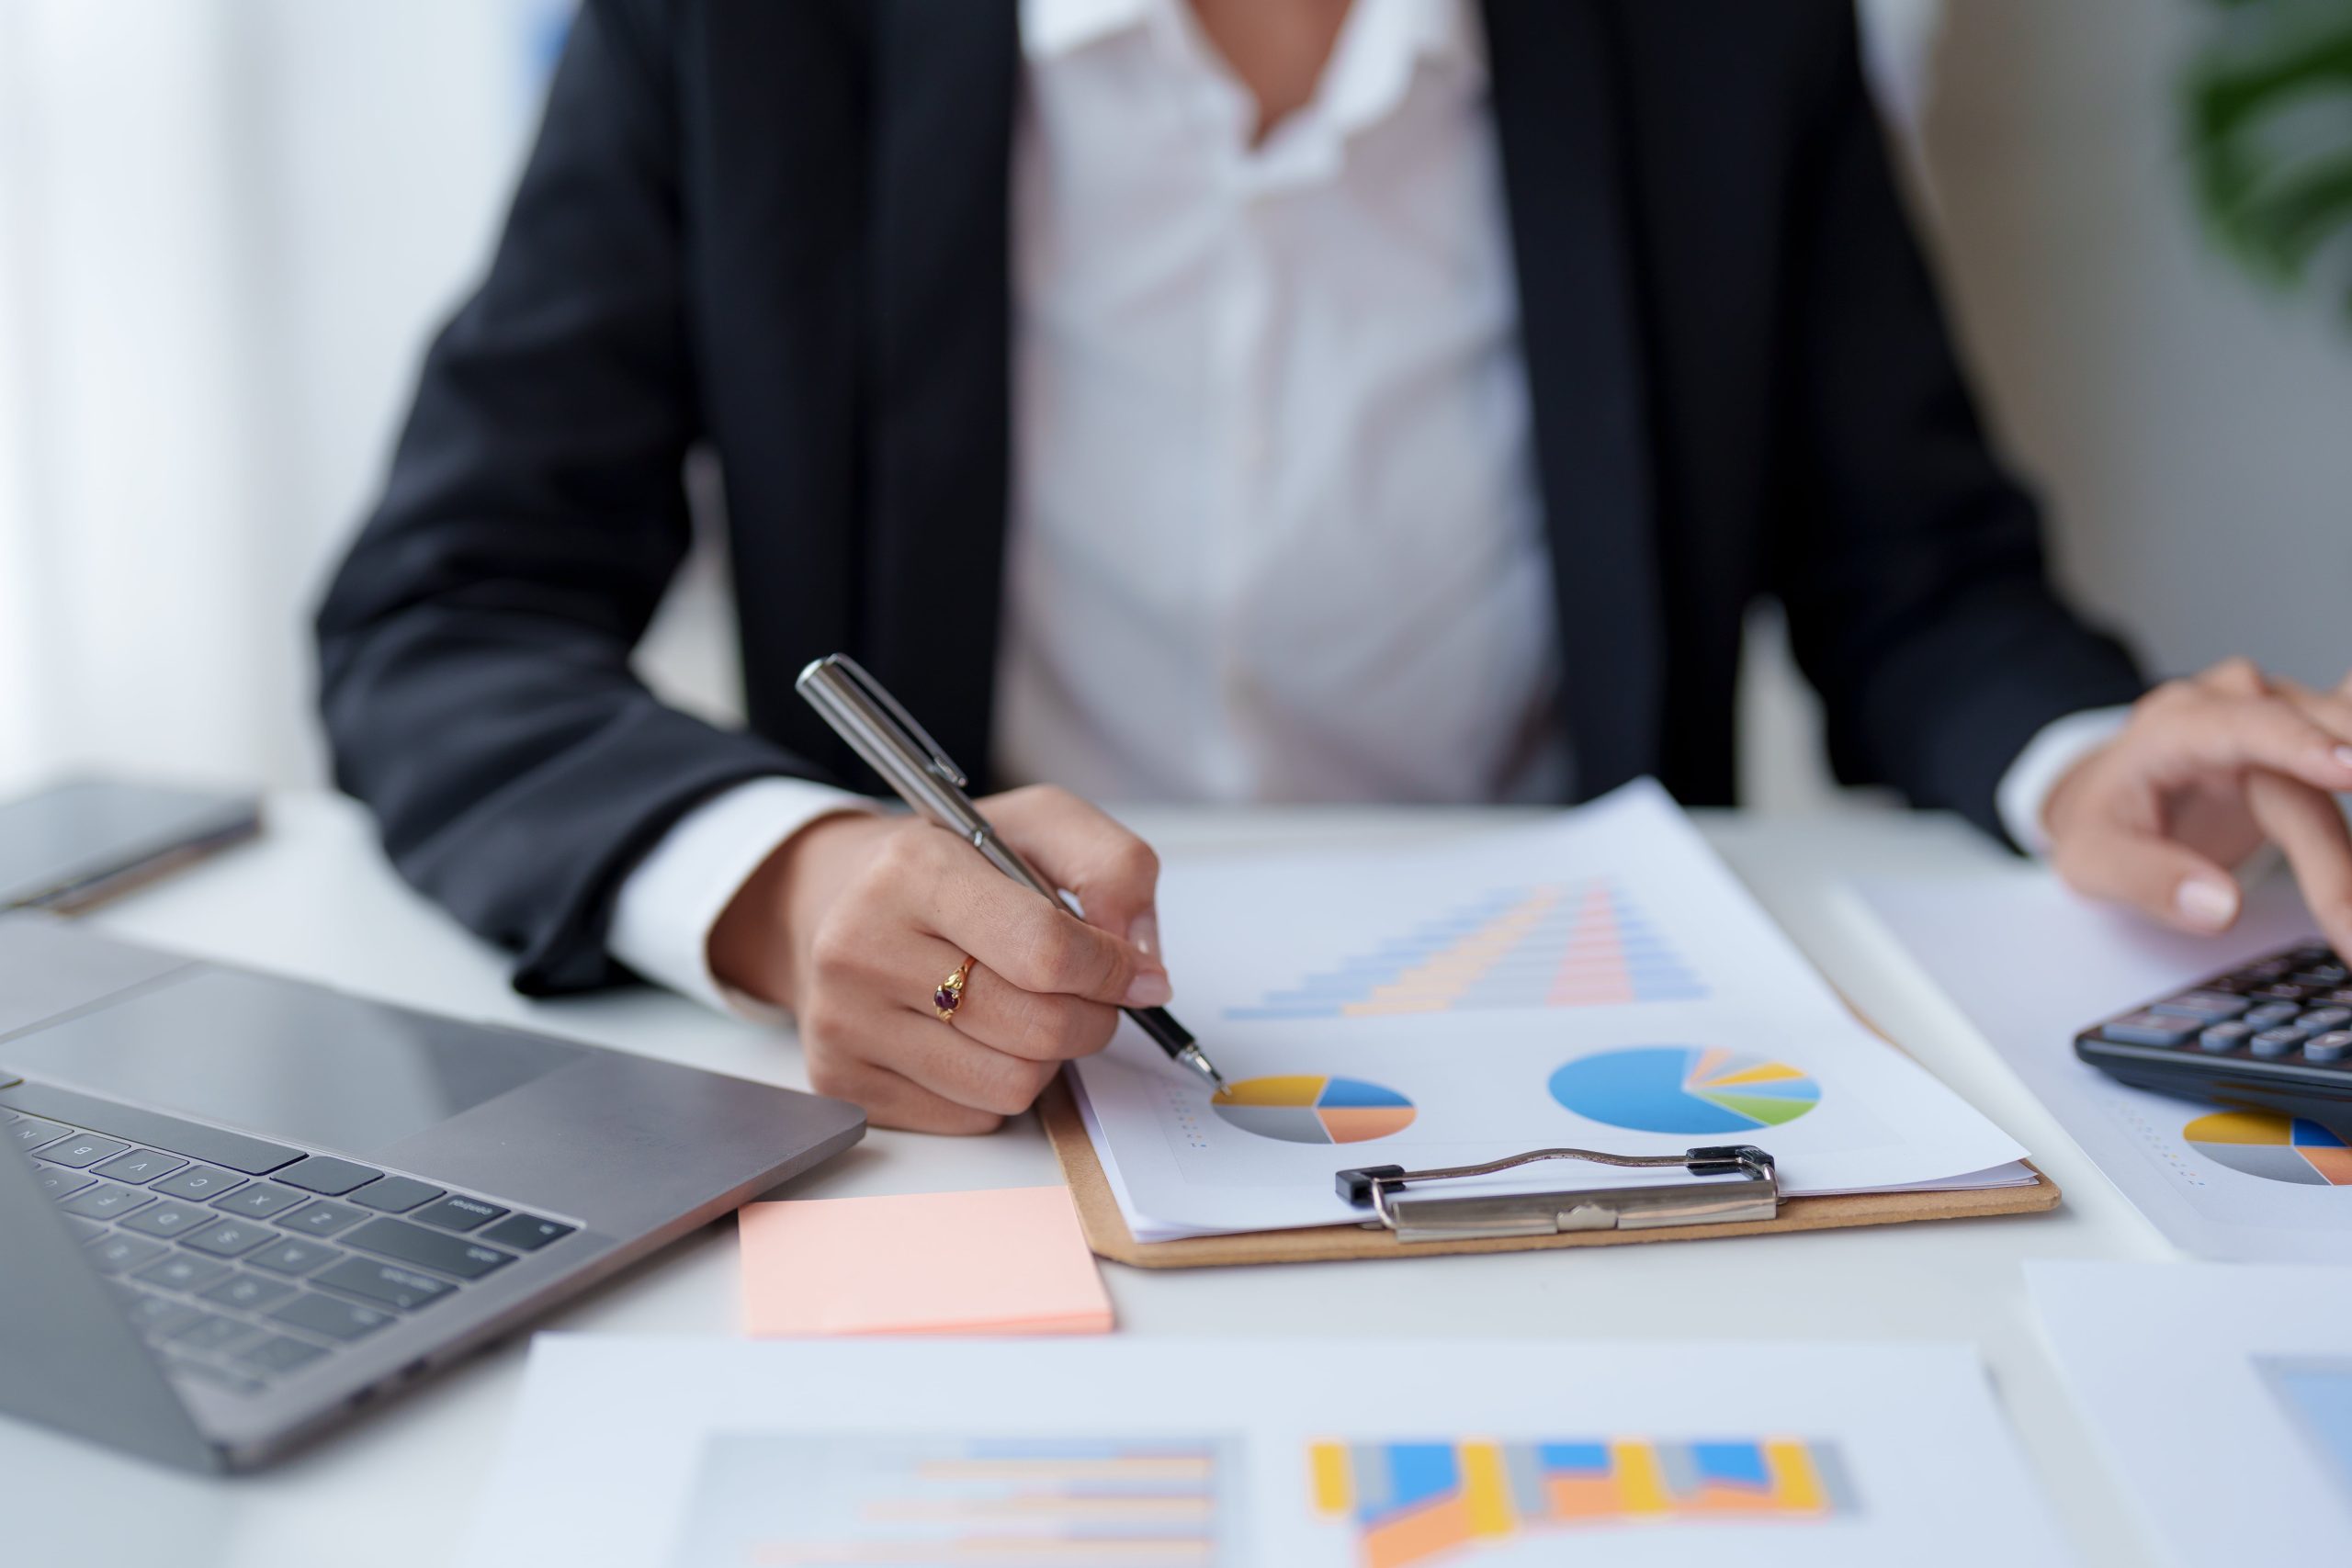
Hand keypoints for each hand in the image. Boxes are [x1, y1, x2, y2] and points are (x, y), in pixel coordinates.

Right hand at [707, 785, 1170, 1132]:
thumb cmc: (949, 864)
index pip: (1045, 951)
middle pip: (1038, 1028)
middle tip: (1090, 994)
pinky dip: (997, 1083)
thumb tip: (1143, 966)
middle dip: (1093, 1017)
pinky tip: (975, 1036)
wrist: (835, 897)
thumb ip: (1114, 868)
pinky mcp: (841, 1079)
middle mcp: (862, 945)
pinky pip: (971, 1117)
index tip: (1132, 971)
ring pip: (1011, 1085)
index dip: (1111, 970)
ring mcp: (844, 1020)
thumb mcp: (1038, 824)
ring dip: (1048, 1057)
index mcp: (913, 869)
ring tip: (1027, 1009)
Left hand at [2043, 658, 2351, 953]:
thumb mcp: (2089, 858)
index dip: (2301, 747)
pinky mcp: (2313, 731)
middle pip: (2312, 768)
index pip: (2246, 727)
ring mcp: (2282, 711)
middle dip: (2343, 857)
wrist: (2108, 790)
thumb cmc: (2103, 820)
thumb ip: (2146, 879)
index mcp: (2177, 725)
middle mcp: (2237, 703)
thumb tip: (2220, 907)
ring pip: (2348, 761)